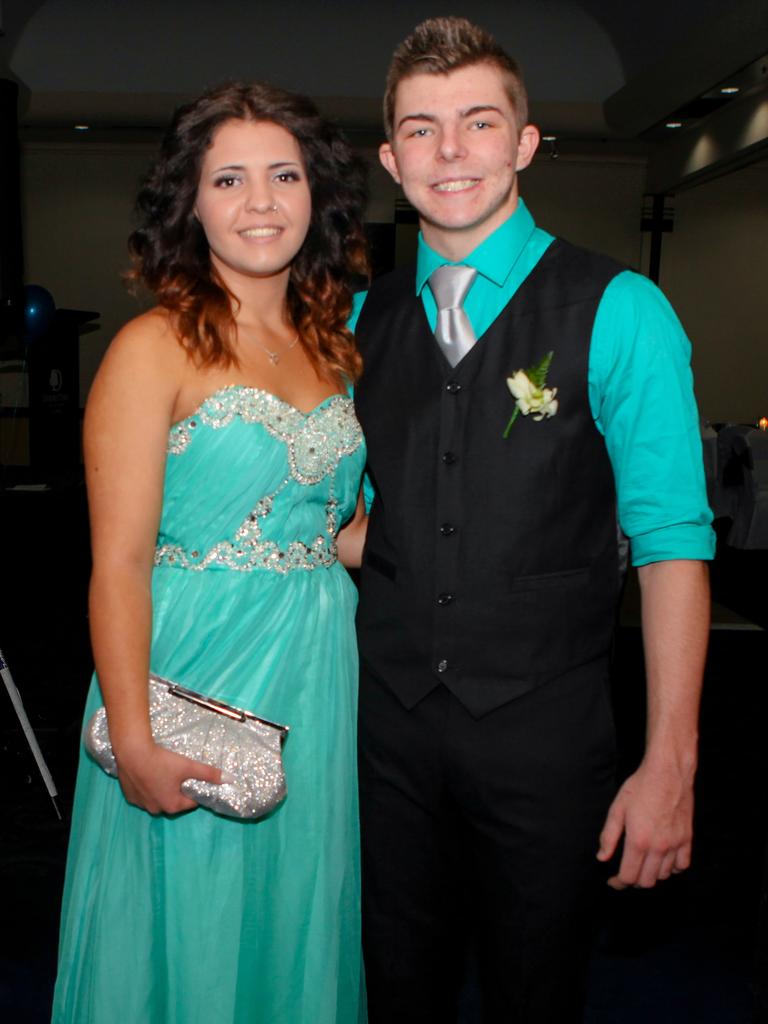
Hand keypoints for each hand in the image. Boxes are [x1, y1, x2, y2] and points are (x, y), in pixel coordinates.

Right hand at [115, 739, 221, 814]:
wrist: (132, 753)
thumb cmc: (162, 762)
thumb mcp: (188, 766)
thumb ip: (209, 773)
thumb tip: (229, 779)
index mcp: (172, 806)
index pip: (190, 802)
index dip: (194, 790)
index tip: (192, 779)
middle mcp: (156, 809)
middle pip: (173, 801)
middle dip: (177, 790)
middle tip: (177, 773)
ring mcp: (141, 804)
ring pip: (157, 798)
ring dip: (161, 789)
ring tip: (162, 772)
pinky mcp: (129, 796)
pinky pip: (143, 794)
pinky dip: (147, 787)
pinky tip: (147, 774)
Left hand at [596, 758, 693, 888]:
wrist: (668, 772)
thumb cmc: (640, 787)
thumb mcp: (617, 808)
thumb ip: (609, 836)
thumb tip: (602, 858)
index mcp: (638, 841)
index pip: (628, 876)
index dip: (618, 883)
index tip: (612, 881)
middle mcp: (658, 847)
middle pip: (646, 881)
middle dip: (633, 882)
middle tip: (626, 874)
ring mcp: (675, 844)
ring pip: (663, 875)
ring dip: (651, 875)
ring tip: (642, 866)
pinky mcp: (687, 838)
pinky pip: (682, 865)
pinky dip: (672, 869)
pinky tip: (663, 861)